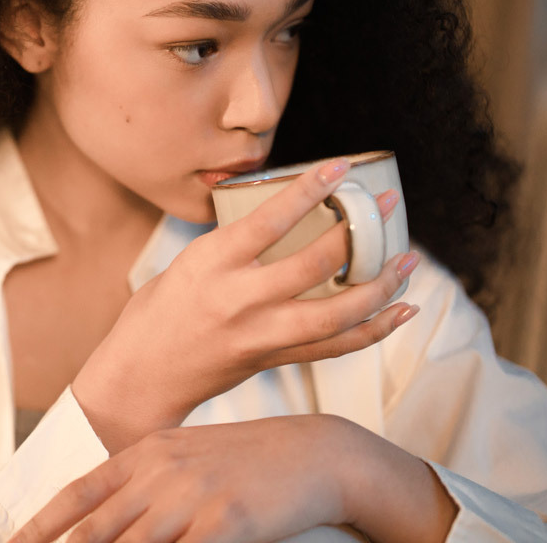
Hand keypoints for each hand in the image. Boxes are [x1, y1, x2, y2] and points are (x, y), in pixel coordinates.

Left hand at [9, 415, 353, 542]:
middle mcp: (159, 472)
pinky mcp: (226, 520)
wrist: (312, 452)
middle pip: (95, 530)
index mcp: (143, 454)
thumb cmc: (244, 461)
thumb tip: (99, 516)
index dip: (40, 526)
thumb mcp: (182, 457)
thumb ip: (141, 483)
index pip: (77, 495)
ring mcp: (191, 496)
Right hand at [73, 159, 419, 452]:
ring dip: (380, 283)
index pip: (269, 220)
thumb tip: (279, 225)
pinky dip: (375, 329)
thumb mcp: (184, 266)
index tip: (340, 168)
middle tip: (387, 203)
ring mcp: (259, 334)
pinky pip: (335, 346)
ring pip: (337, 311)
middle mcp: (238, 299)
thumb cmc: (156, 315)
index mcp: (210, 264)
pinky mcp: (272, 360)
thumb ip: (231, 250)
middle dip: (359, 230)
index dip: (309, 191)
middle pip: (315, 263)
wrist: (140, 377)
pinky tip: (402, 310)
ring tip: (406, 259)